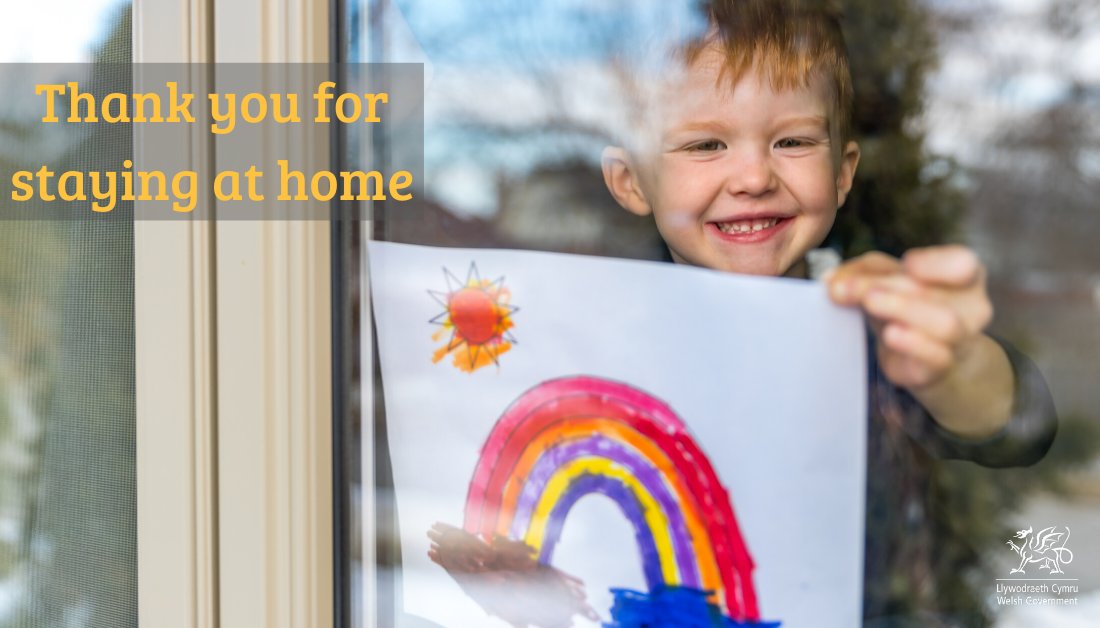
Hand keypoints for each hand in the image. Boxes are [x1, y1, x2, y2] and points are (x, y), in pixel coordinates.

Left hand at [825, 245, 992, 391]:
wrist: (923, 359)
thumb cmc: (907, 308)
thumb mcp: (886, 280)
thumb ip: (862, 272)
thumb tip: (831, 280)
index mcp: (964, 277)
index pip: (963, 264)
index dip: (935, 263)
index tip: (906, 264)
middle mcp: (971, 307)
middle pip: (930, 291)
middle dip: (883, 285)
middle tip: (844, 287)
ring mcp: (960, 340)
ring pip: (944, 322)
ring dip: (901, 308)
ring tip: (870, 303)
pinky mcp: (941, 367)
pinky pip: (937, 356)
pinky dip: (913, 343)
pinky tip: (892, 334)